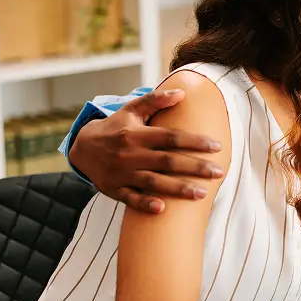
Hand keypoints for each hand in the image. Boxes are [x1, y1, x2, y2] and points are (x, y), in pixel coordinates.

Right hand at [69, 89, 223, 212]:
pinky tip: (163, 208)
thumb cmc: (116, 127)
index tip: (217, 146)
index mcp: (138, 134)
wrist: (81, 148)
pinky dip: (144, 204)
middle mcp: (130, 154)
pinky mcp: (114, 189)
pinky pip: (130, 199)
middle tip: (219, 172)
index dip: (194, 142)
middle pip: (167, 161)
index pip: (171, 137)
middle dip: (195, 167)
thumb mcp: (131, 109)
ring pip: (153, 182)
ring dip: (178, 189)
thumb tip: (182, 92)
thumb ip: (156, 101)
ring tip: (202, 193)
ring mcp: (122, 173)